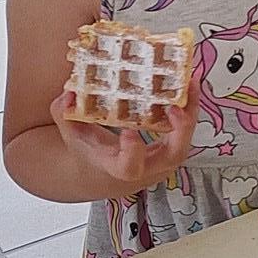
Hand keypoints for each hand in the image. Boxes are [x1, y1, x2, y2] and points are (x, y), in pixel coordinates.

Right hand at [51, 86, 195, 195]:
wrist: (106, 173)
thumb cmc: (90, 152)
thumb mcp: (73, 136)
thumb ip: (65, 115)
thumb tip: (69, 94)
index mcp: (119, 169)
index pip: (129, 166)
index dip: (132, 151)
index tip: (129, 131)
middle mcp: (148, 168)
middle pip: (173, 156)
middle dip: (180, 131)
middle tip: (176, 105)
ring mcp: (165, 160)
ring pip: (187, 141)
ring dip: (192, 112)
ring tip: (191, 83)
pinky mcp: (175, 148)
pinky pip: (188, 130)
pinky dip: (191, 108)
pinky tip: (191, 84)